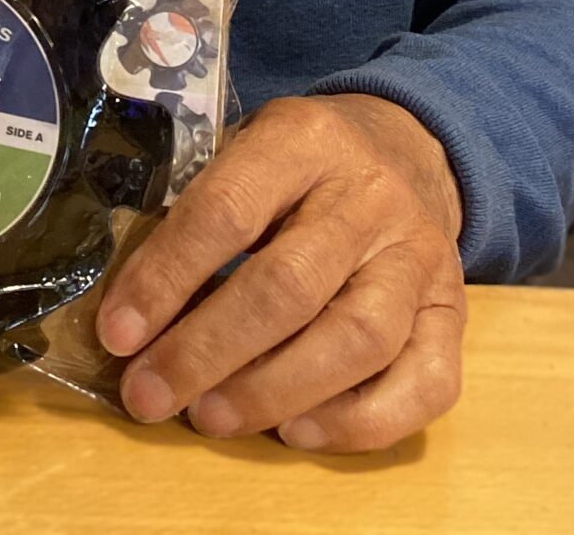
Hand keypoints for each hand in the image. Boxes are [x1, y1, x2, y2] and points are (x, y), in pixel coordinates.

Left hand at [93, 93, 465, 452]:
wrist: (406, 149)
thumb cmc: (297, 164)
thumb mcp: (242, 148)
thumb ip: (195, 211)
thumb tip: (130, 311)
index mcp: (303, 140)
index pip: (227, 211)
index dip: (166, 278)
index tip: (118, 333)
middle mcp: (370, 197)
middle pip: (288, 286)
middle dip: (207, 351)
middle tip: (150, 394)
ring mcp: (420, 258)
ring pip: (358, 339)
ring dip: (274, 390)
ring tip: (210, 417)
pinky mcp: (455, 314)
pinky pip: (427, 383)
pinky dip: (360, 422)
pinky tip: (298, 432)